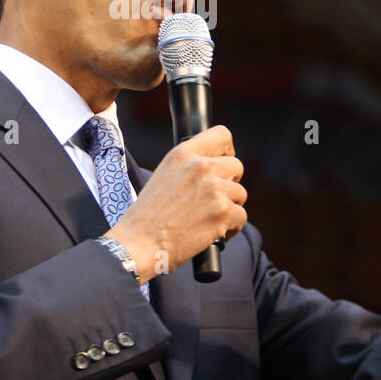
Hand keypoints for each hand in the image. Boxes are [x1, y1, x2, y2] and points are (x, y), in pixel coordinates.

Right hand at [106, 125, 246, 281]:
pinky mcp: (222, 212)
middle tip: (217, 197)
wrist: (139, 244)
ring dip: (230, 207)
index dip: (227, 150)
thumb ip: (188, 167)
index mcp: (183, 154)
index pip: (221, 135)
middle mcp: (200, 167)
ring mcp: (214, 189)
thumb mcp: (163, 175)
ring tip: (210, 219)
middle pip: (237, 166)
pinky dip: (231, 228)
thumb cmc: (147, 216)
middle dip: (231, 183)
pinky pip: (241, 217)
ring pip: (240, 194)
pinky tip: (215, 234)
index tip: (224, 163)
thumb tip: (214, 170)